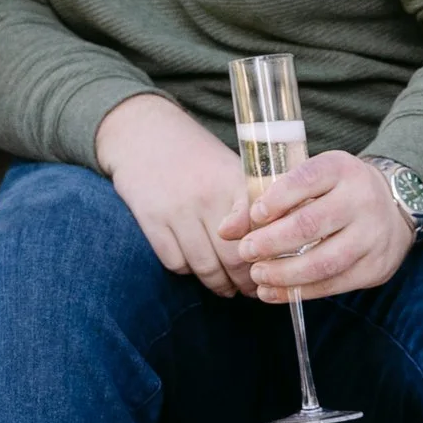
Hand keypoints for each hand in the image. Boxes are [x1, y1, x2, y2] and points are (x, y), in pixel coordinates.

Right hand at [93, 92, 255, 296]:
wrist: (143, 132)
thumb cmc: (196, 156)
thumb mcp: (230, 168)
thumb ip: (252, 200)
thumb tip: (279, 242)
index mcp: (234, 180)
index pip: (260, 231)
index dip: (268, 258)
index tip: (272, 269)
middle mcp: (207, 195)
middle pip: (234, 257)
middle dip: (246, 282)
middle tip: (252, 289)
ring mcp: (176, 209)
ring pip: (205, 267)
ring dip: (219, 285)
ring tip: (227, 289)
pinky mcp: (150, 219)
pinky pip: (176, 263)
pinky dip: (189, 272)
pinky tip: (197, 268)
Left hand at [217, 149, 413, 300]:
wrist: (393, 206)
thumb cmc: (335, 192)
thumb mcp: (307, 182)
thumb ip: (265, 200)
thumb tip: (226, 230)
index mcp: (340, 169)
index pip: (305, 180)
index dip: (277, 199)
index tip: (255, 215)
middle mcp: (361, 199)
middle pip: (310, 225)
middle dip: (271, 242)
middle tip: (246, 251)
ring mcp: (372, 235)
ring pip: (323, 262)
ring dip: (283, 274)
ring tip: (258, 275)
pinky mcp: (375, 267)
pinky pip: (333, 284)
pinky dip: (299, 292)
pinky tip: (274, 292)